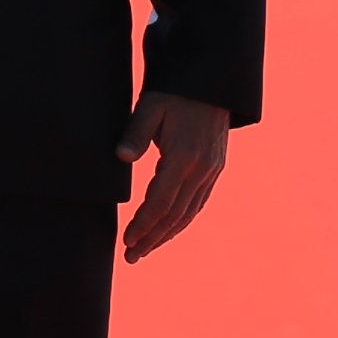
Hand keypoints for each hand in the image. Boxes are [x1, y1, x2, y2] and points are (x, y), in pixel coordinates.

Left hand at [118, 90, 232, 262]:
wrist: (211, 79)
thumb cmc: (174, 91)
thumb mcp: (150, 106)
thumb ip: (135, 133)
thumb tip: (121, 156)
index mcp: (183, 158)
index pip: (160, 204)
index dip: (142, 225)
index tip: (126, 241)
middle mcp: (202, 169)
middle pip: (175, 216)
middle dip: (152, 239)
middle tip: (131, 257)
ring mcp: (212, 170)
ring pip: (189, 213)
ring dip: (167, 235)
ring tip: (146, 250)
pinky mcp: (215, 167)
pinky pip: (199, 202)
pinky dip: (182, 220)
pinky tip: (169, 228)